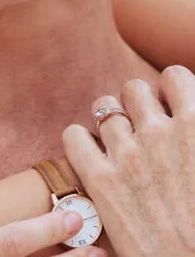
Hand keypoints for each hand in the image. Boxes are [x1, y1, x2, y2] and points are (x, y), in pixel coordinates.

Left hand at [64, 65, 194, 256]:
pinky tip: (92, 153)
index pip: (174, 77)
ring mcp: (126, 155)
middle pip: (133, 88)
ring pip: (102, 107)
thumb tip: (191, 114)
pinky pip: (74, 134)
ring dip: (110, 119)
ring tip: (118, 140)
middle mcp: (159, 134)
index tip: (170, 108)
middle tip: (144, 127)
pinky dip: (80, 140)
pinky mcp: (98, 179)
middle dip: (138, 104)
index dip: (171, 91)